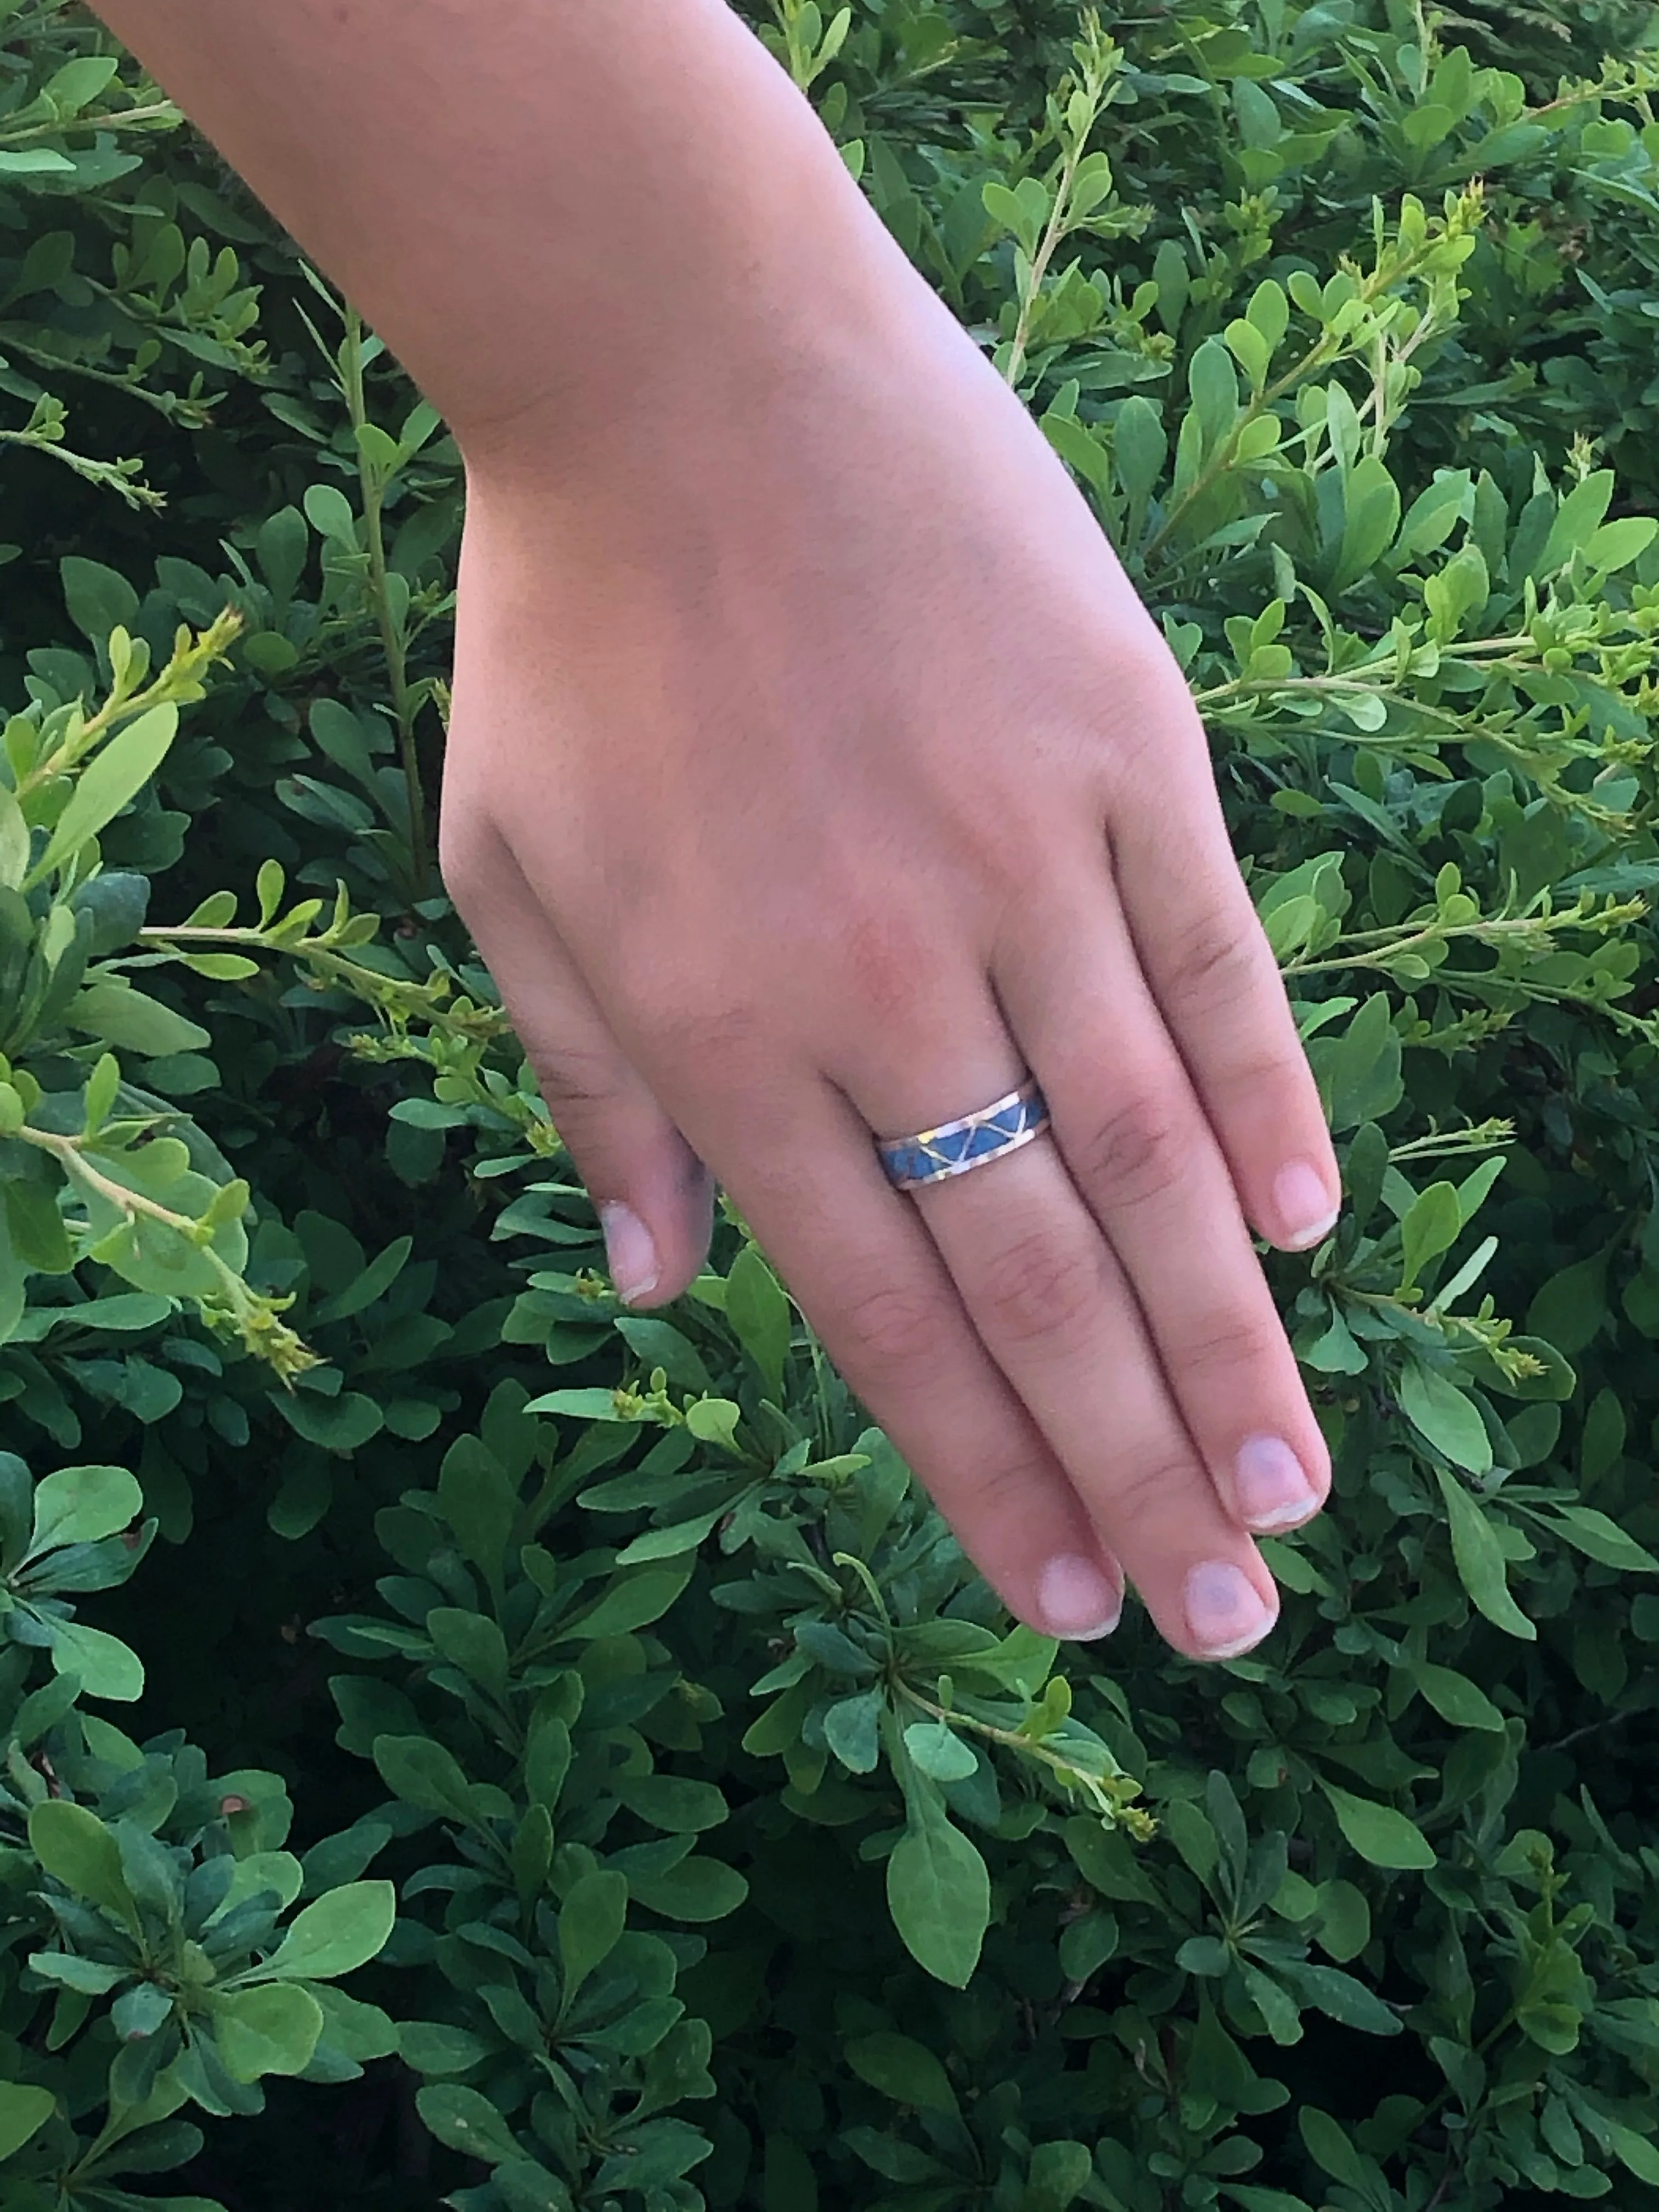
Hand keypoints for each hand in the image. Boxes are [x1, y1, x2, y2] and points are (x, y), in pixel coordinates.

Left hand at [440, 275, 1339, 1662]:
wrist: (681, 359)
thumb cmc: (577, 628)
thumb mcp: (503, 870)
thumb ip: (584, 1090)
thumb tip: (648, 1289)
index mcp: (723, 1027)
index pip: (876, 1313)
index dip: (979, 1476)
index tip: (1062, 1602)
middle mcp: (886, 975)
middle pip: (1034, 1273)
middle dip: (1131, 1468)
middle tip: (1223, 1623)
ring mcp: (1023, 859)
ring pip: (1150, 1153)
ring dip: (1228, 1343)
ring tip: (1291, 1497)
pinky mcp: (1127, 749)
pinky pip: (1214, 965)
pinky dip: (1266, 1105)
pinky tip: (1306, 1240)